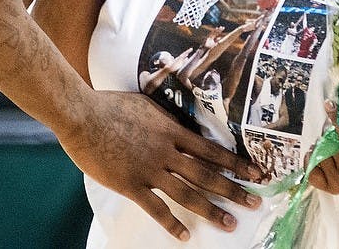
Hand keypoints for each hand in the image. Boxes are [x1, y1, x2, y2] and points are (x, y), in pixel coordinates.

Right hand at [59, 90, 261, 239]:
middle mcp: (166, 152)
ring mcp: (149, 169)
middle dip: (233, 190)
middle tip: (254, 202)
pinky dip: (172, 223)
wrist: (82, 115)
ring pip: (187, 194)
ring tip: (230, 224)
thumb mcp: (146, 104)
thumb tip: (181, 123)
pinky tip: (185, 235)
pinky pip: (156, 208)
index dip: (235, 163)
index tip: (256, 173)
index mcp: (171, 130)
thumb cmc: (110, 105)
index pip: (211, 150)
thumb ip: (165, 117)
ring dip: (211, 210)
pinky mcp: (131, 185)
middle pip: (206, 174)